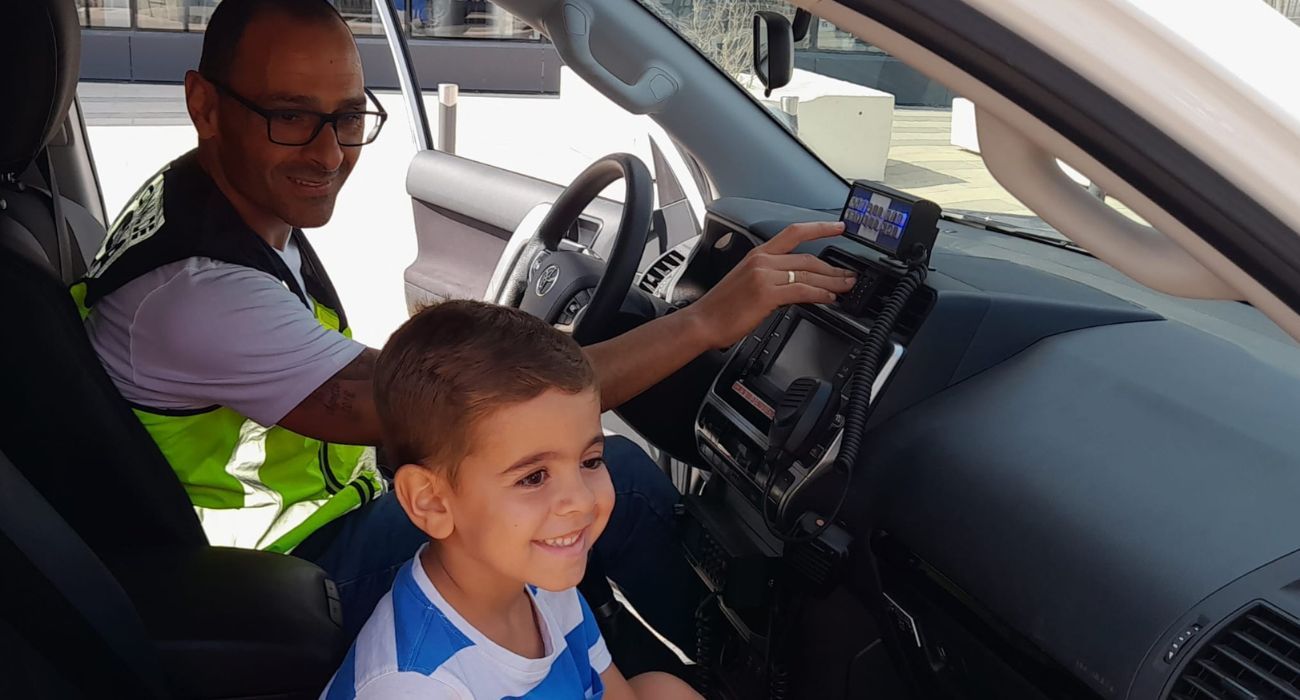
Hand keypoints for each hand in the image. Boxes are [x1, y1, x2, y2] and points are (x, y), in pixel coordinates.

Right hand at [685, 221, 855, 349]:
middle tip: (849, 275)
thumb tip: (796, 285)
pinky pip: (802, 291)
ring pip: (808, 275)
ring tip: (846, 287)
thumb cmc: (721, 307)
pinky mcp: (767, 294)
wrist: (702, 322)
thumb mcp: (746, 283)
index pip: (794, 233)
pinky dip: (820, 295)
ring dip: (832, 282)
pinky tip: (829, 299)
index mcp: (757, 254)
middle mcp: (762, 261)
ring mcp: (764, 276)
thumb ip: (771, 278)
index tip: (838, 227)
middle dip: (833, 268)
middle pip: (808, 259)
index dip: (820, 228)